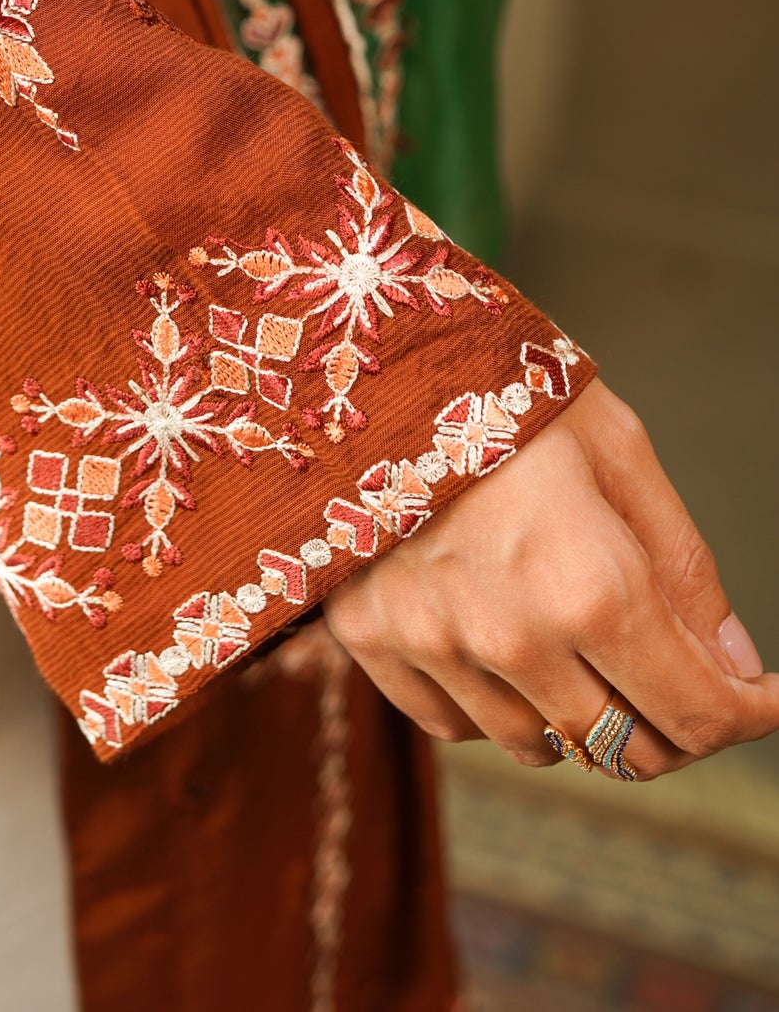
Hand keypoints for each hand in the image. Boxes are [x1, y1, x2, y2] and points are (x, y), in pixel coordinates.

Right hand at [324, 381, 778, 779]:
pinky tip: (500, 637)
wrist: (362, 349)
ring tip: (579, 643)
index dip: (745, 716)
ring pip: (541, 747)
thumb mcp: (617, 447)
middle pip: (623, 751)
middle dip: (673, 726)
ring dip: (579, 715)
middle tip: (678, 676)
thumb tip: (731, 663)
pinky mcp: (370, 640)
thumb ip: (683, 563)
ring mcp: (432, 645)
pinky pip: (456, 725)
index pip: (695, 715)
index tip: (758, 697)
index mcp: (588, 584)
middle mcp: (510, 636)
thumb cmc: (496, 383)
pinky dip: (493, 702)